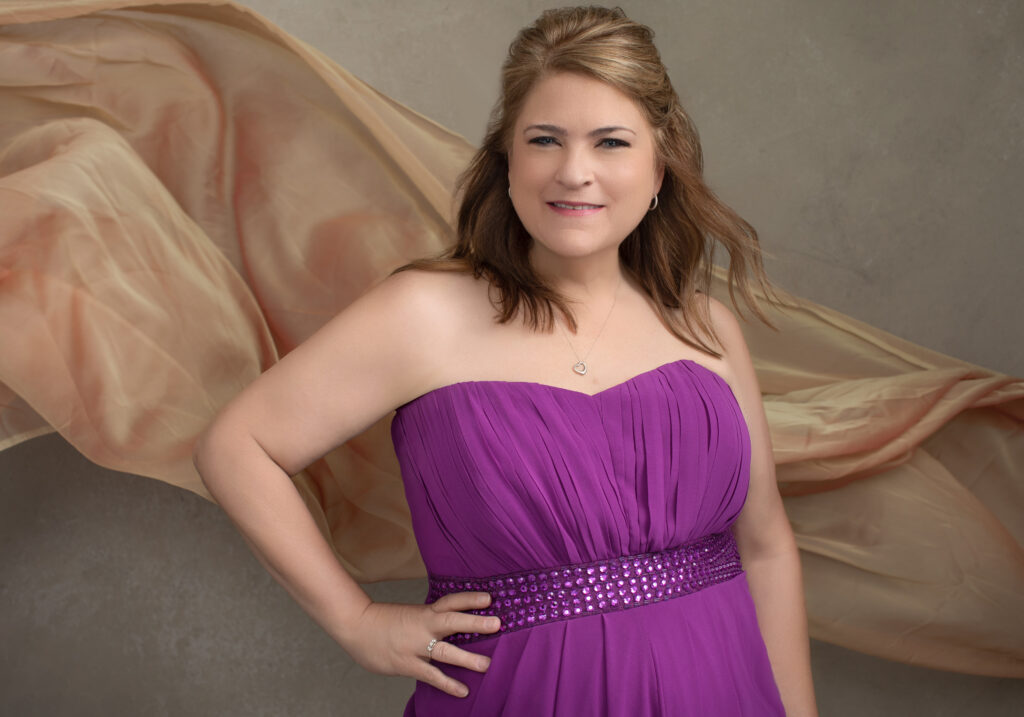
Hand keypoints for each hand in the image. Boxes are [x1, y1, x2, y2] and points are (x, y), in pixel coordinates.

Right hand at [339, 592, 500, 697]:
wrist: (356, 626)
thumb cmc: (384, 621)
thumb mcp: (411, 615)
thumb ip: (430, 620)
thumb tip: (452, 625)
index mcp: (425, 612)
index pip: (450, 601)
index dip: (470, 599)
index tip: (489, 598)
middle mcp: (423, 626)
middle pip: (452, 621)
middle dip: (475, 622)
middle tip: (497, 623)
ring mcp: (415, 646)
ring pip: (445, 650)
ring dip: (467, 658)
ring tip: (487, 664)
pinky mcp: (407, 664)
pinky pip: (431, 675)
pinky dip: (448, 683)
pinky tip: (463, 690)